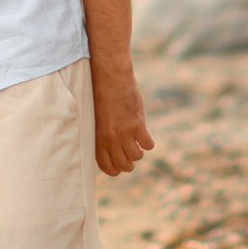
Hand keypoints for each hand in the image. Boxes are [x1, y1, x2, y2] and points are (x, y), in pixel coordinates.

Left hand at [92, 55, 153, 177]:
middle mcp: (111, 140)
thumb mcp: (98, 120)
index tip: (120, 165)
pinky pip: (148, 145)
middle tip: (132, 154)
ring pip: (137, 157)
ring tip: (137, 142)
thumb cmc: (103, 96)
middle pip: (124, 165)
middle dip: (129, 163)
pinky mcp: (138, 125)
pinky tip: (145, 135)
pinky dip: (149, 143)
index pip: (107, 167)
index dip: (115, 170)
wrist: (111, 79)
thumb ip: (104, 136)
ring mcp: (125, 134)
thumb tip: (112, 149)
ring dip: (139, 152)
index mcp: (98, 139)